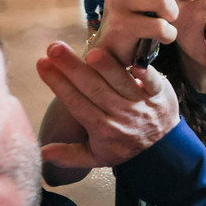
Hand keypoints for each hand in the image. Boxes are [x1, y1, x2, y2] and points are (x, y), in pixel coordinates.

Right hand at [38, 41, 179, 168]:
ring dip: (106, 67)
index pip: (76, 102)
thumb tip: (41, 153)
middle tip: (54, 48)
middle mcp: (120, 114)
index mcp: (102, 128)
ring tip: (91, 51)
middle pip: (94, 89)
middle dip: (72, 68)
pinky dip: (145, 72)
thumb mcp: (96, 157)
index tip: (42, 64)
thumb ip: (68, 154)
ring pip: (121, 82)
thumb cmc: (124, 148)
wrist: (165, 152)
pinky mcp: (160, 93)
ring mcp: (141, 103)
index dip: (58, 84)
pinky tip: (134, 59)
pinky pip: (152, 82)